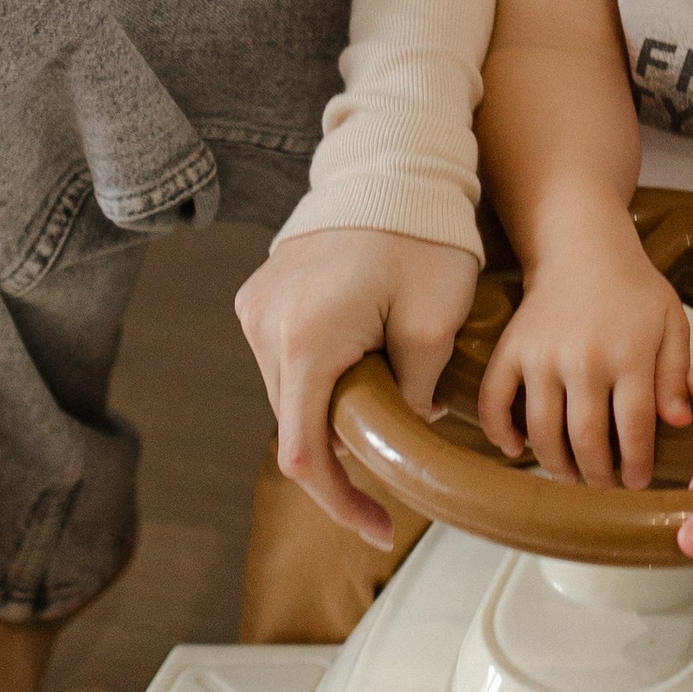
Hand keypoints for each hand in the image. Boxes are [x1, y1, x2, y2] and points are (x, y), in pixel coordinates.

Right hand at [234, 226, 481, 544]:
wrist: (393, 163)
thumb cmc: (422, 236)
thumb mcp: (437, 322)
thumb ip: (417, 389)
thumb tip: (408, 421)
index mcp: (305, 340)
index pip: (305, 455)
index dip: (340, 502)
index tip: (379, 529)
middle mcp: (264, 326)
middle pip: (295, 424)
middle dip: (344, 451)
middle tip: (399, 459)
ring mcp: (255, 307)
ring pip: (289, 394)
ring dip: (331, 410)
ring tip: (387, 391)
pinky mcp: (260, 294)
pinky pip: (285, 358)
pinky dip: (319, 377)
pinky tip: (361, 364)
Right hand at [478, 214, 692, 488]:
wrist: (582, 248)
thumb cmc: (634, 289)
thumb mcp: (673, 323)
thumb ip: (678, 374)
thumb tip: (681, 421)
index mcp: (629, 355)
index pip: (635, 428)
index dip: (637, 464)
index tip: (638, 482)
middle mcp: (583, 359)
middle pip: (586, 438)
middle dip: (597, 474)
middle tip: (605, 484)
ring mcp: (541, 356)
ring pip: (542, 430)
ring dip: (555, 464)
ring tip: (570, 475)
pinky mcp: (511, 350)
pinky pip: (495, 400)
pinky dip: (499, 431)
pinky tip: (515, 449)